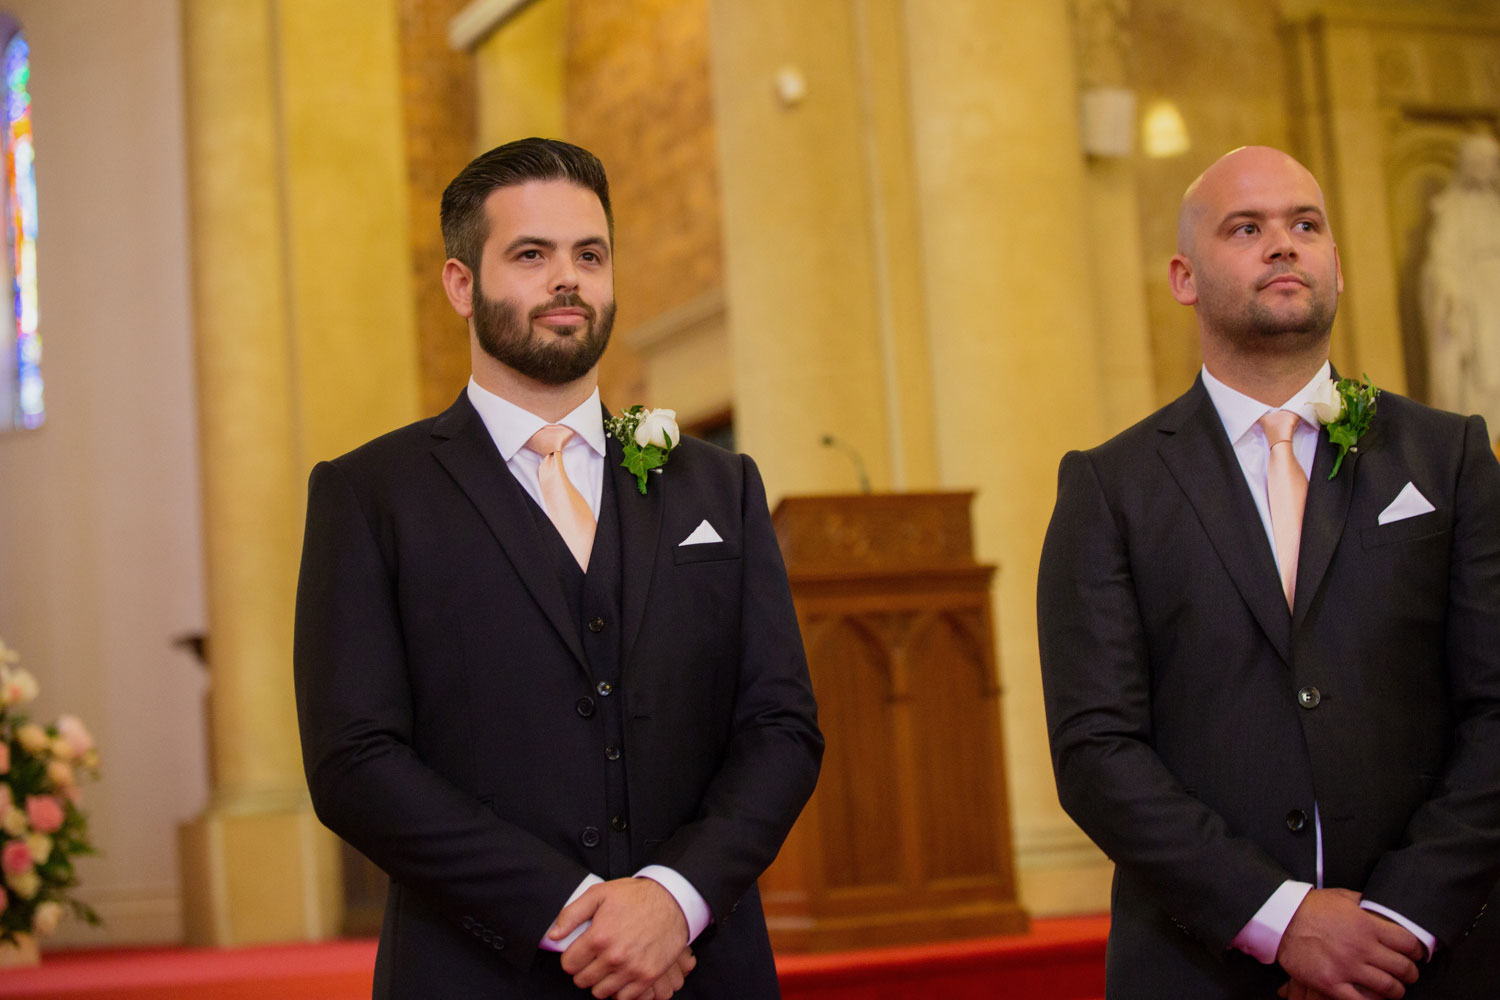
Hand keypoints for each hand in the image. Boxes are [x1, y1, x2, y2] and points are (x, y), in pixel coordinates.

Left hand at [552, 877, 689, 999]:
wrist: (672, 902)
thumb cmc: (635, 896)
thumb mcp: (599, 894)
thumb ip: (571, 914)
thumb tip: (553, 936)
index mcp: (599, 936)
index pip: (569, 964)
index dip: (571, 958)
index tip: (579, 952)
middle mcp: (614, 956)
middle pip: (582, 980)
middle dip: (584, 970)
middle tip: (594, 958)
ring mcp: (632, 969)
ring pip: (600, 992)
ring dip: (600, 981)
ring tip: (607, 967)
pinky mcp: (648, 976)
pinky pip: (624, 998)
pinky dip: (620, 990)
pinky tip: (622, 975)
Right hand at [1275, 889, 1422, 999]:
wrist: (1281, 919)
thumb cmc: (1310, 907)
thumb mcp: (1342, 897)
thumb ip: (1366, 904)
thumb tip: (1382, 908)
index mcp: (1367, 925)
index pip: (1408, 944)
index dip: (1417, 951)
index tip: (1416, 954)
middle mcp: (1361, 947)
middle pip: (1403, 968)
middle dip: (1410, 973)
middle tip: (1408, 973)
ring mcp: (1346, 967)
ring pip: (1388, 988)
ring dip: (1396, 990)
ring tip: (1394, 988)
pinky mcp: (1331, 983)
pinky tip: (1373, 998)